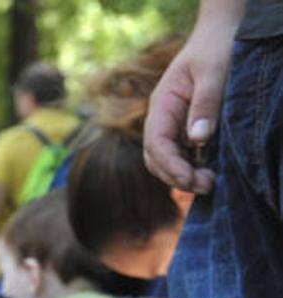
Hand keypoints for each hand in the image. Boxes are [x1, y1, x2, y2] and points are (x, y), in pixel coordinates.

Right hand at [144, 19, 238, 192]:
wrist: (218, 34)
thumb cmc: (215, 48)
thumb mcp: (213, 72)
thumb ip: (205, 105)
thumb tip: (198, 141)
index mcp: (162, 105)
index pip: (156, 143)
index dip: (170, 166)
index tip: (190, 180)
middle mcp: (162, 118)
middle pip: (155, 158)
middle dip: (175, 176)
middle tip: (206, 186)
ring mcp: (173, 124)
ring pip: (165, 160)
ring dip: (182, 176)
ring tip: (209, 183)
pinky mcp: (186, 127)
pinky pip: (181, 154)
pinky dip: (190, 168)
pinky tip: (208, 171)